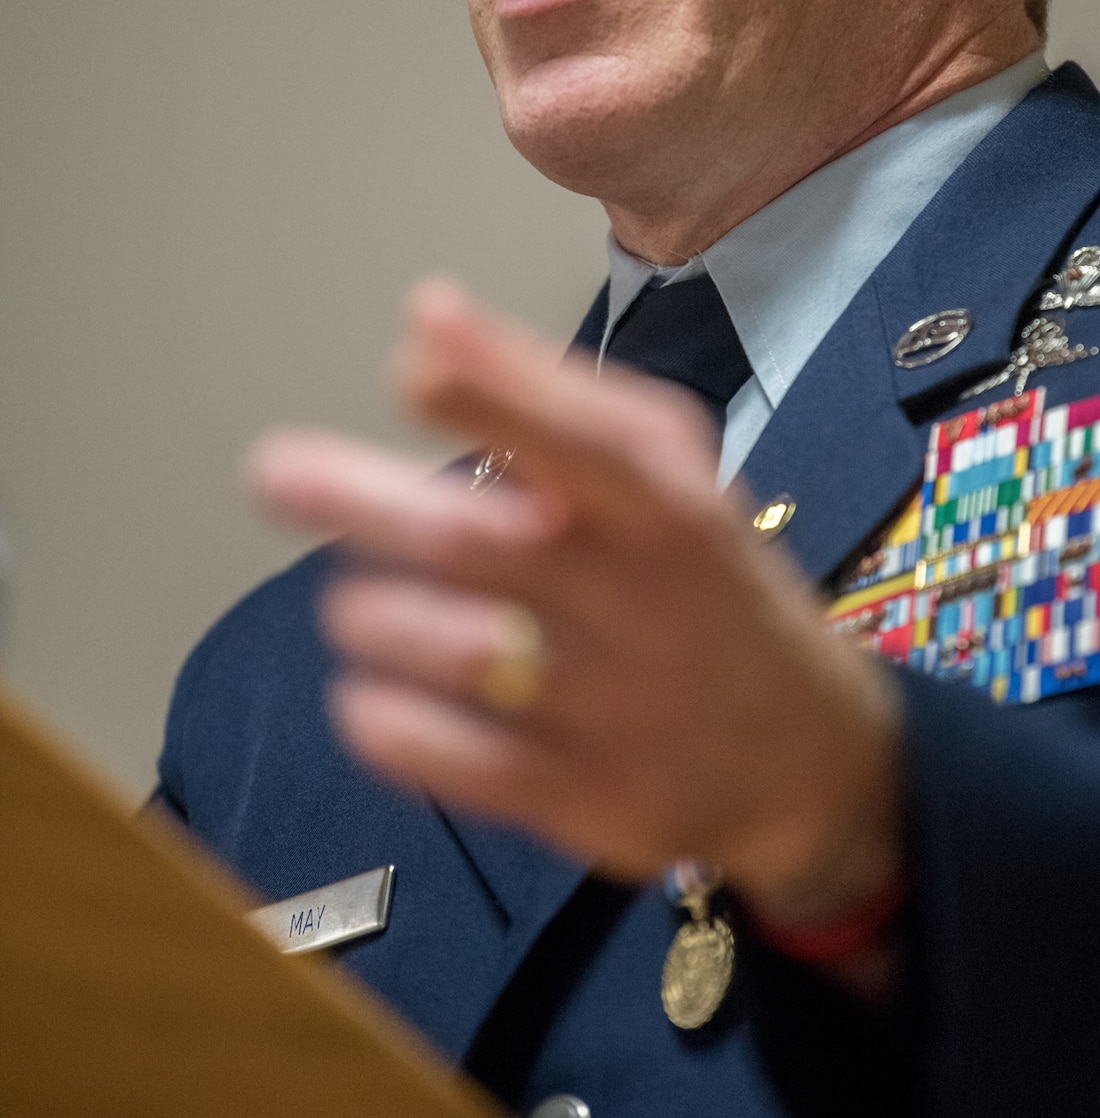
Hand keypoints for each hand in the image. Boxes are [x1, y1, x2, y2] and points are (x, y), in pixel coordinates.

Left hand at [246, 281, 902, 926]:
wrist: (807, 754)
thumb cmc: (706, 581)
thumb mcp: (671, 475)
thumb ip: (552, 396)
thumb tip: (424, 316)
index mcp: (670, 506)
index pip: (580, 438)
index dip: (487, 394)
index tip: (404, 368)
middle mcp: (644, 600)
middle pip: (478, 543)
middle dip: (360, 499)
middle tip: (273, 472)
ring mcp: (615, 708)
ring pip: (448, 651)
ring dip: (368, 613)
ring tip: (353, 600)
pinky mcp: (586, 801)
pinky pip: (450, 760)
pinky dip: (383, 718)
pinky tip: (367, 690)